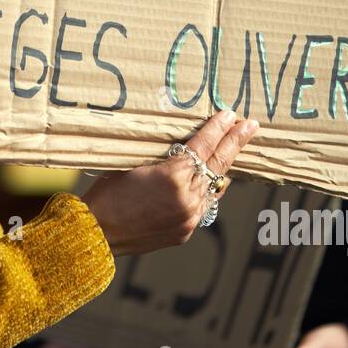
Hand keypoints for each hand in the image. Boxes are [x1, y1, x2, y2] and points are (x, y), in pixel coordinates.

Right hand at [82, 111, 257, 256]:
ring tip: (230, 150)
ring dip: (220, 168)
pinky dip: (203, 191)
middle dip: (235, 142)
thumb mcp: (134, 163)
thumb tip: (186, 147)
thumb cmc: (107, 193)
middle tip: (251, 126)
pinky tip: (207, 181)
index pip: (203, 145)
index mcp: (173, 175)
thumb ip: (165, 157)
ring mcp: (189, 217)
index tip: (230, 115)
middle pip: (217, 164)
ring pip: (213, 187)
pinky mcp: (185, 232)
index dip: (218, 128)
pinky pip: (201, 206)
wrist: (97, 232)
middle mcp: (187, 197)